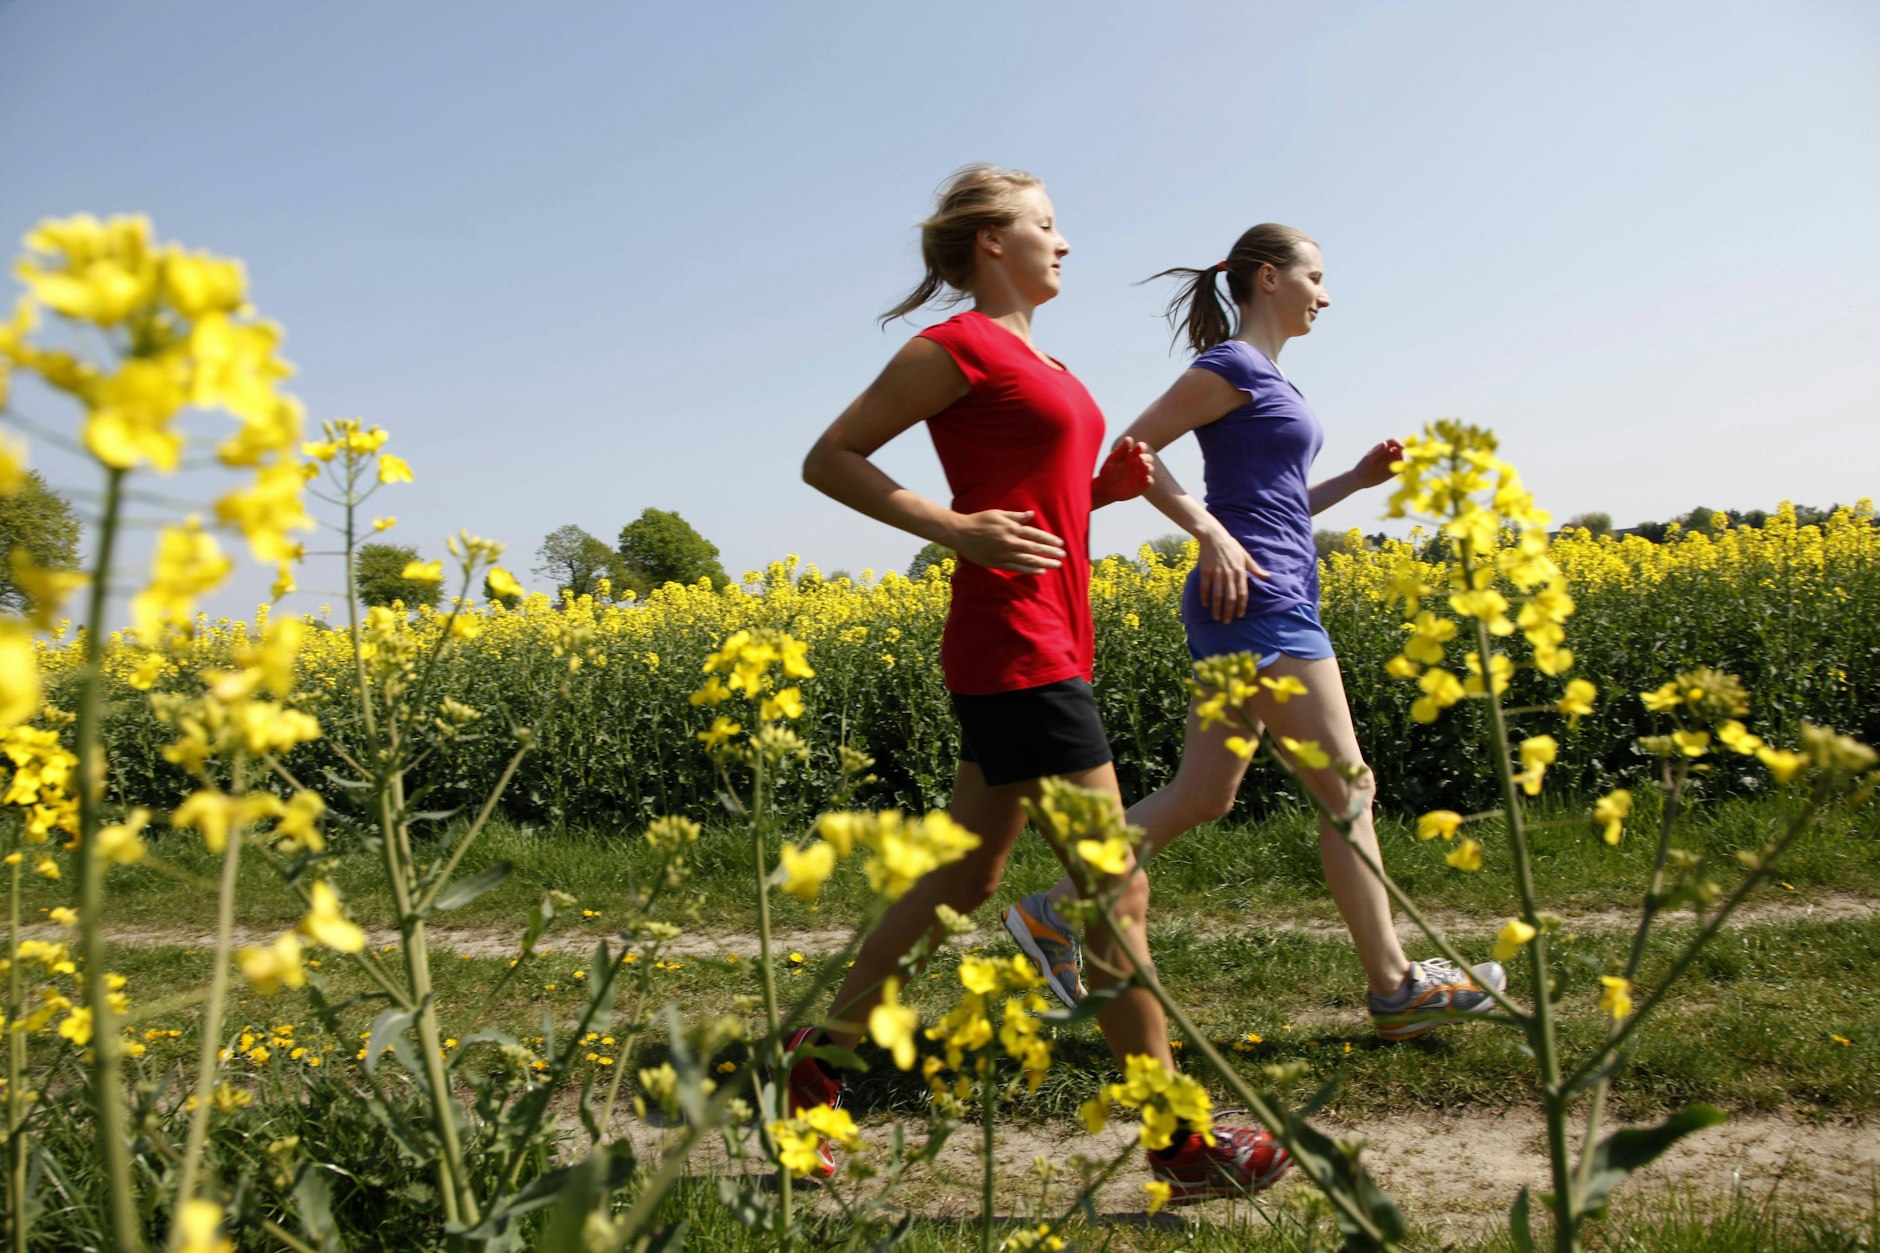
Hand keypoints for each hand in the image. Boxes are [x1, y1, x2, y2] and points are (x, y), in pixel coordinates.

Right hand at [949, 510, 1065, 573]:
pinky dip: (1029, 570)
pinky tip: (1040, 571)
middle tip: (1063, 556)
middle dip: (1050, 553)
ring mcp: (1004, 554)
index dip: (1049, 539)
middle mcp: (1010, 542)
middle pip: (1034, 549)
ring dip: (1044, 563)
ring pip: (1028, 560)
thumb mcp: (998, 514)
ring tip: (1056, 566)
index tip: (1060, 543)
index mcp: (1011, 529)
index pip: (1035, 535)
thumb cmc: (979, 520)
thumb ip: (1016, 516)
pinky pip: (1017, 568)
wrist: (961, 533)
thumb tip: (1031, 515)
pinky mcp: (998, 563)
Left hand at [1093, 436, 1153, 505]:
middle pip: (1148, 458)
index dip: (1141, 446)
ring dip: (1148, 467)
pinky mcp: (1141, 486)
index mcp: (1132, 456)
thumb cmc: (1107, 472)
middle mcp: (1138, 465)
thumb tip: (1129, 439)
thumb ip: (1120, 451)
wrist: (1104, 489)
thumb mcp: (1112, 460)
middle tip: (1140, 458)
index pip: (1140, 448)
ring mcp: (1141, 475)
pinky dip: (1149, 480)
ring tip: (1145, 466)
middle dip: (1146, 457)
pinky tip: (1146, 478)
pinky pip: (1149, 482)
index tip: (1139, 446)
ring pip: (1149, 469)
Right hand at [1197, 529, 1268, 621]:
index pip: (1242, 592)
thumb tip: (1267, 576)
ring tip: (1217, 618)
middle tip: (1227, 622)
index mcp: (1240, 571)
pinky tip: (1205, 605)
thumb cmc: (1231, 546)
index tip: (1240, 615)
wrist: (1214, 536)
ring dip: (1217, 608)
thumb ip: (1255, 568)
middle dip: (1229, 611)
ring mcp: (1216, 573)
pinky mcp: (1206, 571)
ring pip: (1217, 594)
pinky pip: (1205, 587)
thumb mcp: (1245, 556)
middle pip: (1230, 597)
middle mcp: (1229, 574)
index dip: (1241, 605)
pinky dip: (1205, 597)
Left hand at [1352, 438, 1404, 488]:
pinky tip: (1403, 472)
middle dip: (1404, 452)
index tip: (1401, 448)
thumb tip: (1385, 443)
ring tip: (1403, 466)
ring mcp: (1392, 462)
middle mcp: (1389, 453)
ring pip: (1403, 459)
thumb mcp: (1368, 459)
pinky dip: (1405, 469)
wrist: (1360, 480)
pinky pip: (1403, 469)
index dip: (1399, 443)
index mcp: (1382, 447)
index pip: (1394, 441)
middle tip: (1402, 458)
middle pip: (1401, 449)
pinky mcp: (1394, 471)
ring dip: (1406, 461)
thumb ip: (1377, 452)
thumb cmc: (1362, 467)